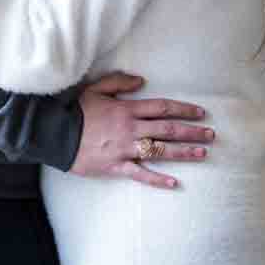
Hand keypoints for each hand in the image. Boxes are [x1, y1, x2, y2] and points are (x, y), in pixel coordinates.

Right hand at [70, 72, 211, 189]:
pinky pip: (141, 174)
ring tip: (203, 154)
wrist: (54, 132)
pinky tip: (175, 183)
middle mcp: (131, 128)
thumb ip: (119, 81)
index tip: (201, 112)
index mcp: (127, 108)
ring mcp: (125, 148)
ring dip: (183, 153)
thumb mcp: (95, 87)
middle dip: (192, 131)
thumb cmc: (74, 109)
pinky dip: (158, 179)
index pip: (163, 107)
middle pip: (168, 129)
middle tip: (211, 135)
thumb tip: (142, 80)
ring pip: (160, 150)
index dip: (184, 109)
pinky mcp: (116, 166)